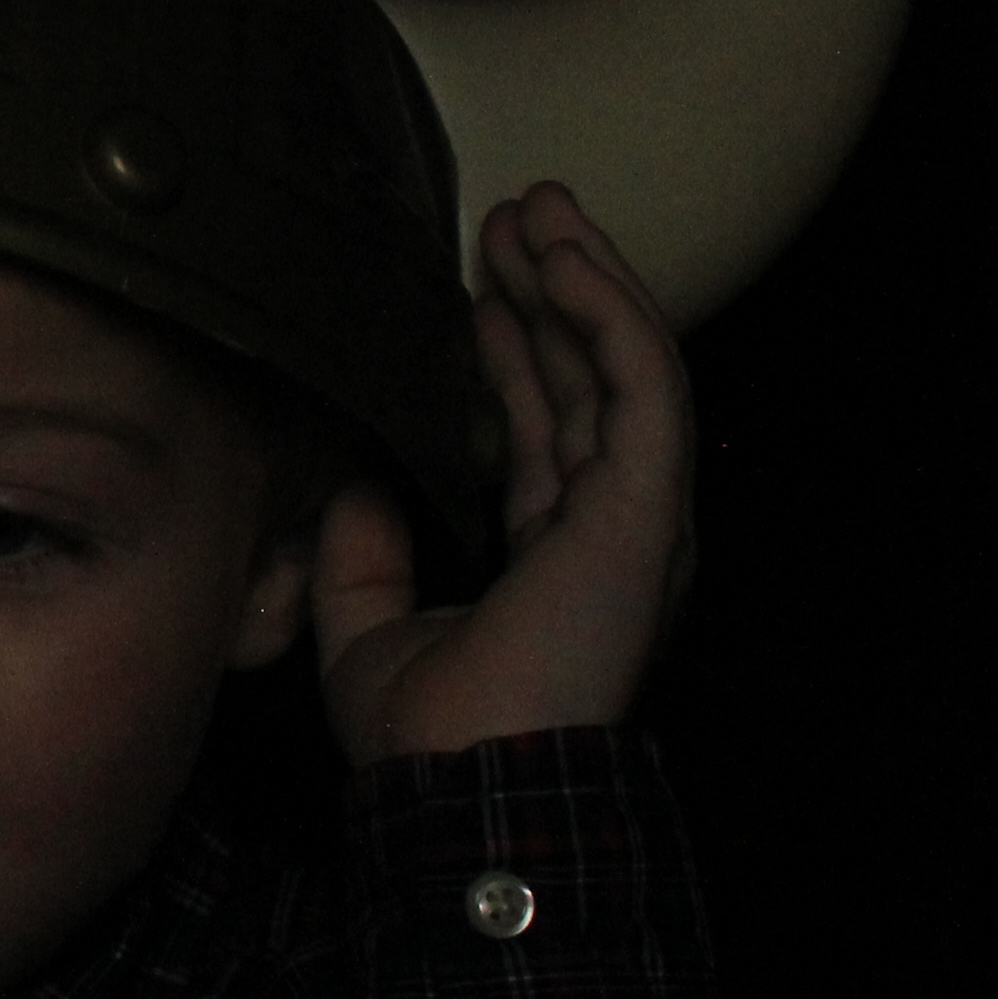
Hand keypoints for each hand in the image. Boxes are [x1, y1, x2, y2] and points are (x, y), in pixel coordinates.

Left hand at [308, 183, 698, 763]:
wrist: (463, 789)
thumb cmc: (429, 742)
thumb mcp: (370, 635)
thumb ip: (364, 560)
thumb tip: (352, 483)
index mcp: (558, 560)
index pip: (547, 432)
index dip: (519, 355)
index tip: (477, 289)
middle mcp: (609, 532)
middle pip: (592, 384)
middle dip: (556, 294)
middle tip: (516, 215)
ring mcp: (637, 520)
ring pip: (625, 367)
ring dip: (584, 279)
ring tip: (540, 208)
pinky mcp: (645, 509)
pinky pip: (641, 385)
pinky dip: (608, 312)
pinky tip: (563, 257)